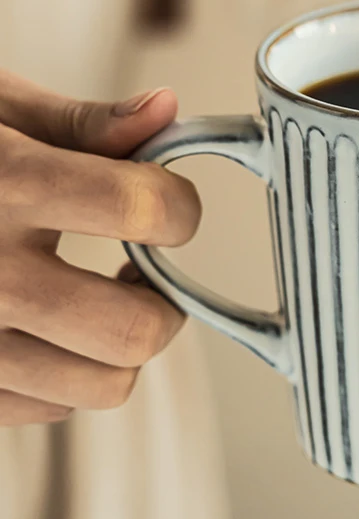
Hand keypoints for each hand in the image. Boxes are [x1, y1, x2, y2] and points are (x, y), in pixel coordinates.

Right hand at [0, 70, 200, 425]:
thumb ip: (81, 122)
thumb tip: (166, 111)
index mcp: (1, 185)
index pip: (146, 209)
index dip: (180, 206)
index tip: (168, 203)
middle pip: (137, 329)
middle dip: (163, 297)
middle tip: (142, 264)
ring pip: (102, 385)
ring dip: (118, 343)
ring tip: (97, 298)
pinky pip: (48, 407)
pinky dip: (64, 372)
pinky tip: (40, 327)